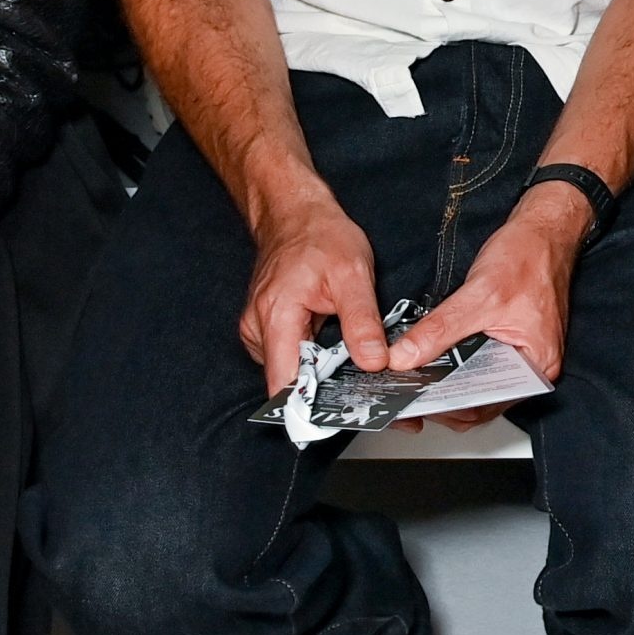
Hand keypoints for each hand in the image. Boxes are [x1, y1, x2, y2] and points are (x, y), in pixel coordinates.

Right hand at [241, 194, 387, 394]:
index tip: (339, 421)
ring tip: (360, 371)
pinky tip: (340, 352)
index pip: (284, 383)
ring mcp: (261, 330)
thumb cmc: (321, 236)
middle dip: (327, 393)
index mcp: (276, 316)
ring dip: (323, 375)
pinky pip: (293, 356)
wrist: (297, 213)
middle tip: (369, 398)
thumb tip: (374, 362)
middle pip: (291, 381)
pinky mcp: (269, 329)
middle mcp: (259, 329)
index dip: (310, 407)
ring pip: (293, 370)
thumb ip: (362, 322)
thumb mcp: (353, 274)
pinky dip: (317, 359)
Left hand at [384, 190, 588, 428]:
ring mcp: (522, 355)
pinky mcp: (510, 341)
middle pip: (481, 399)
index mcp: (536, 364)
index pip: (486, 402)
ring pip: (477, 383)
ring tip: (415, 377)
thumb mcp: (480, 294)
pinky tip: (433, 358)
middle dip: (444, 399)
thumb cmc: (530, 257)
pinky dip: (456, 365)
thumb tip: (406, 356)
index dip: (447, 405)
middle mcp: (533, 366)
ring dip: (448, 383)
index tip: (415, 400)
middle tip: (408, 391)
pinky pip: (479, 364)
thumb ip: (439, 330)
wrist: (544, 231)